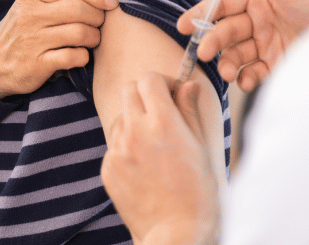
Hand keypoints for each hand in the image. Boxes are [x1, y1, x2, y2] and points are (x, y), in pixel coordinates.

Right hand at [0, 0, 118, 98]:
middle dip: (97, 17)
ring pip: (78, 33)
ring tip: (93, 40)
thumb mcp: (33, 2)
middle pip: (77, 10)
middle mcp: (31, 16)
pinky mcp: (36, 65)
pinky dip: (83, 57)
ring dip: (93, 38)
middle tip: (100, 24)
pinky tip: (81, 55)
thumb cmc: (20, 30)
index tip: (112, 1)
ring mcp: (33, 41)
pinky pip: (71, 57)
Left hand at [101, 73, 218, 244]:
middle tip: (159, 110)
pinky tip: (144, 165)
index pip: (149, 79)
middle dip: (143, 93)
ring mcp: (117, 150)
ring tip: (153, 143)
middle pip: (128, 90)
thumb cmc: (198, 191)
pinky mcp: (107, 168)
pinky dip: (126, 146)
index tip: (171, 93)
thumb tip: (187, 84)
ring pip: (119, 117)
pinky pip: (113, 145)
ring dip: (133, 120)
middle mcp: (135, 131)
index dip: (162, 82)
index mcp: (162, 122)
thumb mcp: (201, 146)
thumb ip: (189, 110)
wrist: (177, 233)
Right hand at [178, 0, 308, 91]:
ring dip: (227, 62)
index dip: (201, 14)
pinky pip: (252, 73)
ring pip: (235, 54)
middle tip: (205, 53)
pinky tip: (245, 81)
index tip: (183, 26)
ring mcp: (265, 44)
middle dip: (213, 42)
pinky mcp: (275, 65)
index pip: (222, 6)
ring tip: (227, 71)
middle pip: (225, 32)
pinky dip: (245, 78)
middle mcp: (257, 21)